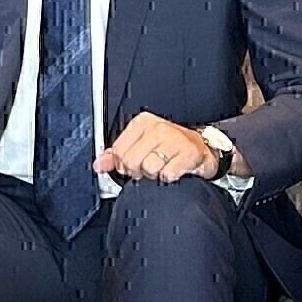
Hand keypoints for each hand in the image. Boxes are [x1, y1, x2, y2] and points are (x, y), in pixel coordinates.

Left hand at [100, 111, 223, 184]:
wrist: (203, 148)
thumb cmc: (170, 147)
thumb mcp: (141, 145)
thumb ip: (117, 154)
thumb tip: (99, 164)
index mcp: (142, 123)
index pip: (118, 151)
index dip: (123, 165)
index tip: (133, 166)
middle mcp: (158, 127)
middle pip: (131, 161)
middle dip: (138, 172)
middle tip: (149, 170)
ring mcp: (175, 138)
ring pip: (149, 168)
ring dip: (154, 176)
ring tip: (162, 169)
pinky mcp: (189, 152)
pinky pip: (168, 174)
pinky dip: (169, 178)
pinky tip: (173, 172)